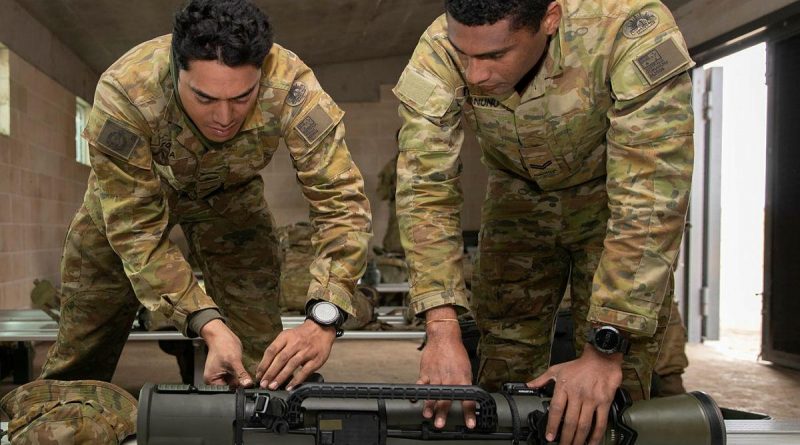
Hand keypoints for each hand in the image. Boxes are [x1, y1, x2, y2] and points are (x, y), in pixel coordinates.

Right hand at [200, 319, 253, 386]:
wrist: (222, 335)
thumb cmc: (222, 345)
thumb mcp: (233, 361)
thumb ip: (240, 374)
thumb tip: (247, 384)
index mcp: (211, 381)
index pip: (226, 391)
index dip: (236, 389)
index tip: (245, 384)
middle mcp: (215, 380)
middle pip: (231, 388)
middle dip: (239, 383)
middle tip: (241, 373)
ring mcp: (222, 376)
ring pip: (235, 382)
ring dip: (240, 377)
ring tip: (237, 366)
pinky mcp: (228, 372)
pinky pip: (237, 376)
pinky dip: (240, 373)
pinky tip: (238, 365)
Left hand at [255, 319, 336, 389]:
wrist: (321, 328)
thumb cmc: (303, 335)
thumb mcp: (287, 335)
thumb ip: (278, 348)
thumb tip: (266, 366)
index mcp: (286, 337)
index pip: (272, 351)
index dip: (264, 364)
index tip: (259, 374)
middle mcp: (295, 343)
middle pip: (280, 359)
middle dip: (270, 373)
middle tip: (264, 383)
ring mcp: (306, 351)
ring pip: (291, 365)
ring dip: (281, 377)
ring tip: (273, 386)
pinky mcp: (316, 359)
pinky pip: (305, 371)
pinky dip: (296, 380)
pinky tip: (290, 386)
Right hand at [418, 307, 475, 429]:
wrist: (444, 337)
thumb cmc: (456, 353)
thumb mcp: (466, 369)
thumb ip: (464, 384)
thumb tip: (467, 399)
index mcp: (462, 379)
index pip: (467, 399)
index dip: (469, 413)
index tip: (469, 424)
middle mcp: (450, 379)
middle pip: (447, 399)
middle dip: (443, 412)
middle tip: (440, 423)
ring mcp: (437, 375)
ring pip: (432, 393)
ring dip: (429, 406)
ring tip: (427, 415)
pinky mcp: (426, 372)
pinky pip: (421, 384)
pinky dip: (418, 392)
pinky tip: (415, 400)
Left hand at [528, 344, 622, 444]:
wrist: (601, 358)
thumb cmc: (579, 365)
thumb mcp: (557, 369)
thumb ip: (541, 379)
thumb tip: (528, 385)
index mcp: (564, 387)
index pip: (556, 410)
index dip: (552, 425)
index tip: (550, 437)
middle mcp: (577, 394)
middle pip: (570, 421)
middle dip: (566, 438)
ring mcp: (591, 399)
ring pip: (584, 424)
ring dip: (579, 439)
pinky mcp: (604, 402)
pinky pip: (600, 422)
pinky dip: (596, 435)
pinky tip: (592, 443)